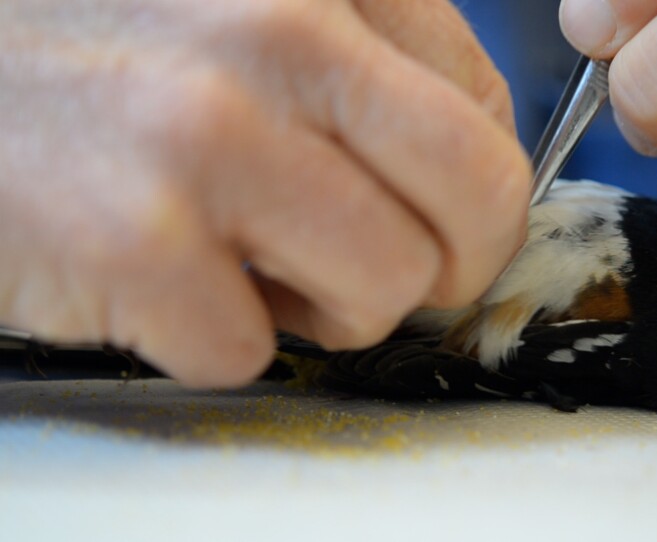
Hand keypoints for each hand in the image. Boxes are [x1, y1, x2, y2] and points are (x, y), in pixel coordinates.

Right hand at [0, 0, 529, 386]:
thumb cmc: (108, 49)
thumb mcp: (252, 15)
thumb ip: (369, 73)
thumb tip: (468, 172)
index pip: (489, 115)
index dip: (473, 201)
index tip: (431, 225)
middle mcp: (278, 35)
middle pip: (479, 200)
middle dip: (446, 266)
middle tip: (379, 271)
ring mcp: (208, 136)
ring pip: (385, 290)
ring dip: (326, 308)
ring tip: (247, 263)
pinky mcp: (136, 242)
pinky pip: (249, 348)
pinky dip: (210, 334)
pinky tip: (157, 277)